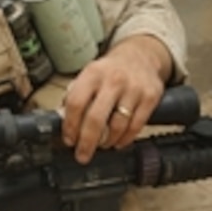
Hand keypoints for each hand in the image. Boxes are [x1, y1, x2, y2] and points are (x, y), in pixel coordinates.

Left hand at [60, 35, 171, 163]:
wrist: (141, 55)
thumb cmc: (111, 70)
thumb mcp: (89, 74)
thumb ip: (75, 95)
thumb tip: (62, 118)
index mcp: (93, 73)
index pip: (76, 103)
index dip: (70, 126)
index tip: (69, 140)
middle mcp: (113, 80)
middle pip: (96, 118)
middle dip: (87, 142)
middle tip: (82, 155)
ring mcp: (133, 89)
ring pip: (117, 126)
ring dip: (107, 142)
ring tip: (102, 145)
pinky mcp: (150, 97)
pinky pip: (136, 126)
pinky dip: (125, 139)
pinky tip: (118, 141)